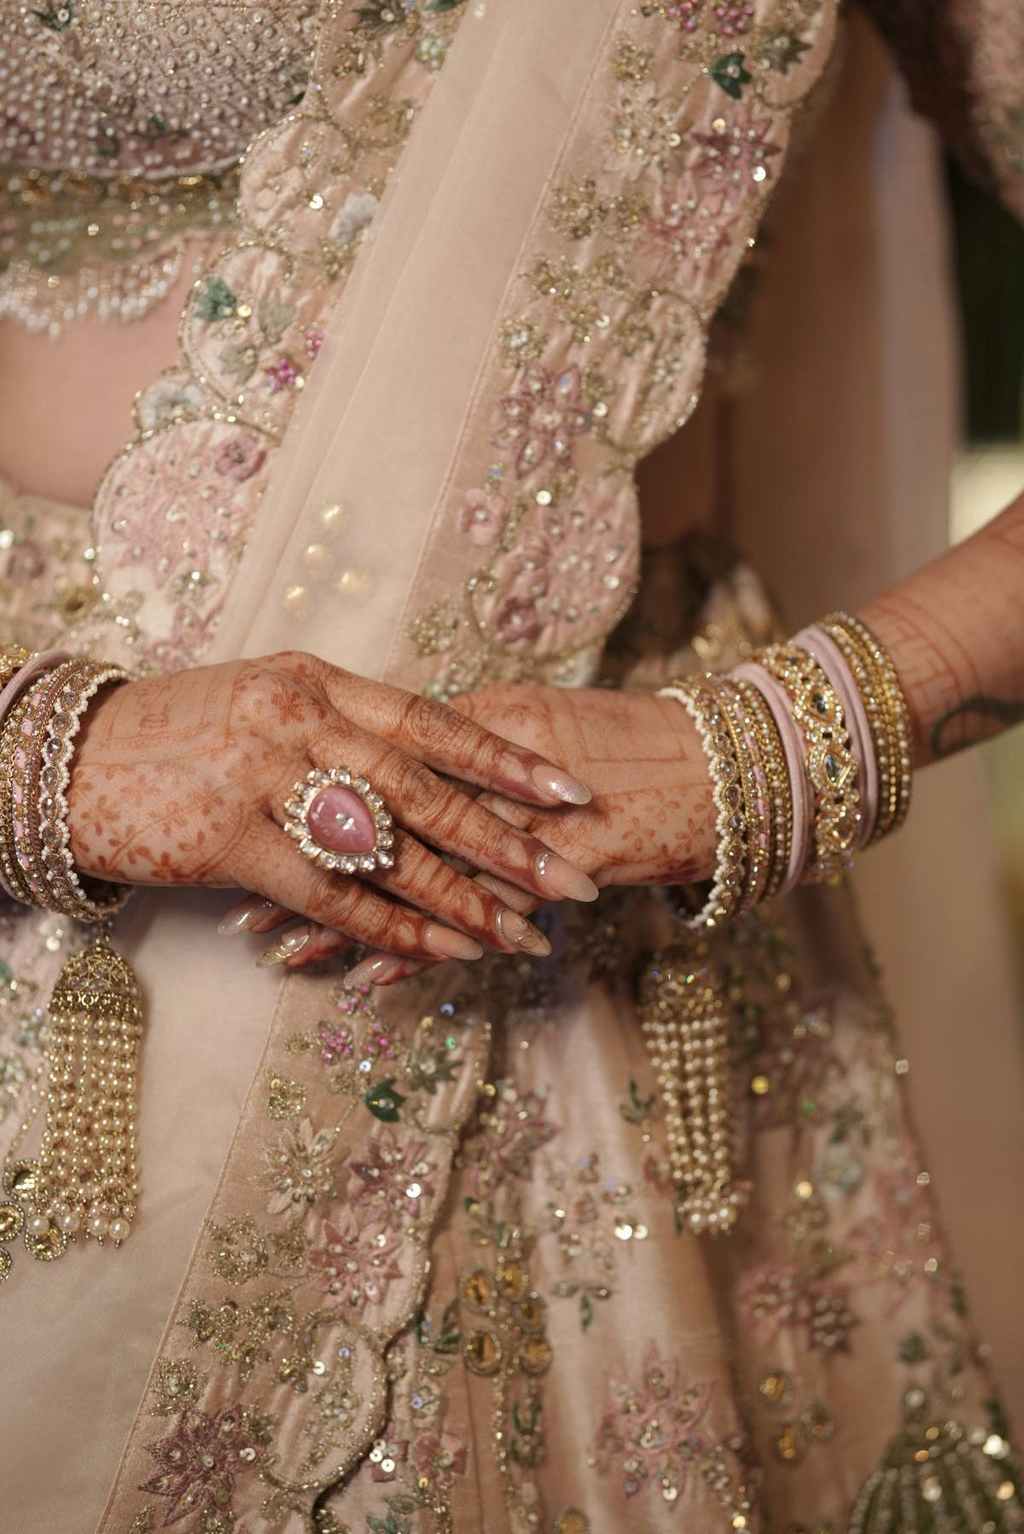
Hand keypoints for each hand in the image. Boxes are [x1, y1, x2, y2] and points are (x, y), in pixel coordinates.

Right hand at [67, 653, 600, 964]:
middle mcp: (301, 718)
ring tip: (526, 933)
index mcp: (317, 681)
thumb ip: (336, 727)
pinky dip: (390, 928)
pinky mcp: (230, 837)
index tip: (571, 789)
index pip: (432, 720)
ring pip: (388, 845)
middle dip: (509, 839)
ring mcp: (265, 775)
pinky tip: (441, 953)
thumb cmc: (171, 737)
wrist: (61, 758)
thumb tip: (414, 764)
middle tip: (576, 877)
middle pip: (427, 786)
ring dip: (463, 897)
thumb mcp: (261, 705)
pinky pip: (330, 893)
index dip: (506, 757)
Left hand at [237, 684, 714, 977]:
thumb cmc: (645, 751)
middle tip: (233, 892)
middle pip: (379, 811)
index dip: (312, 791)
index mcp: (489, 718)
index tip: (251, 817)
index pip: (381, 756)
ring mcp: (531, 814)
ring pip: (415, 867)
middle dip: (299, 854)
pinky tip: (363, 976)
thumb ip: (482, 753)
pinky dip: (416, 945)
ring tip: (275, 947)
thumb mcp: (551, 736)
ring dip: (339, 910)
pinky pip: (476, 913)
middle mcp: (497, 762)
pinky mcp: (566, 864)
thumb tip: (416, 774)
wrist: (740, 769)